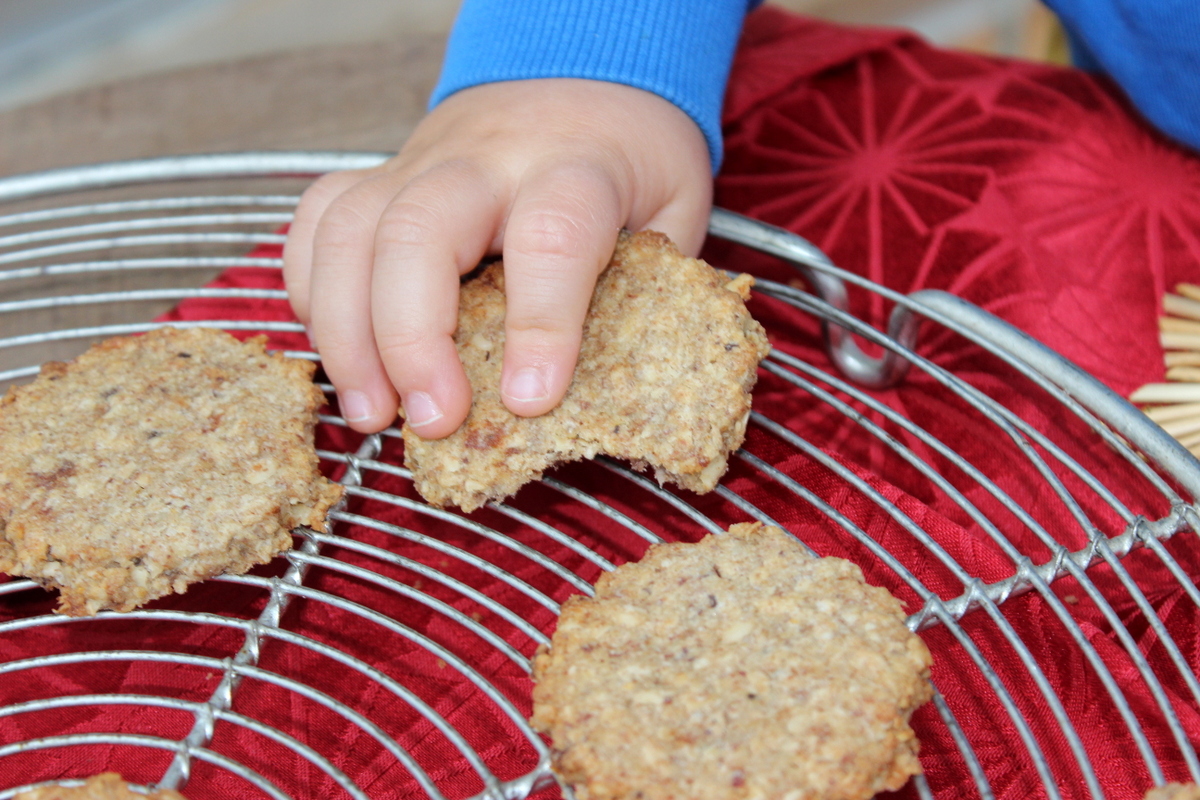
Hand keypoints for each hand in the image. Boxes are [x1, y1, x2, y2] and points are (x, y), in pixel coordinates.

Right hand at [282, 78, 712, 437]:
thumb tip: (616, 392)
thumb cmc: (628, 161)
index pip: (552, 237)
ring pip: (350, 230)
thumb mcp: (673, 215)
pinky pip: (318, 225)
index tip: (530, 400)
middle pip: (420, 229)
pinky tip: (339, 354)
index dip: (540, 323)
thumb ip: (648, 289)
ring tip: (372, 414)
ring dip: (345, 333)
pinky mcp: (379, 178)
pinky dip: (311, 293)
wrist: (579, 77)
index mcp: (576, 170)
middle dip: (411, 338)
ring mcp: (420, 165)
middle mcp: (488, 163)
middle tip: (432, 420)